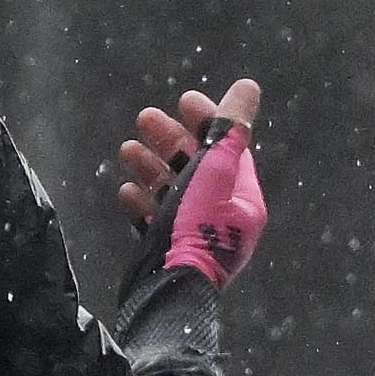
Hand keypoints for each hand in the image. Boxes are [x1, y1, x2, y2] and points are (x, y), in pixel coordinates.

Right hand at [116, 78, 268, 283]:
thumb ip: (230, 129)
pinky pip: (154, 221)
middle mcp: (221, 219)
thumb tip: (248, 87)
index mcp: (241, 201)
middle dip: (170, 141)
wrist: (170, 287)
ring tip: (127, 149)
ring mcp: (194, 237)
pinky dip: (141, 204)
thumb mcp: (215, 170)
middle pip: (196, 168)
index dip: (208, 122)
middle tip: (144, 118)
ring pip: (171, 192)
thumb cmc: (196, 226)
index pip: (229, 151)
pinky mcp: (168, 253)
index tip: (183, 100)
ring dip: (150, 167)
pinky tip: (126, 191)